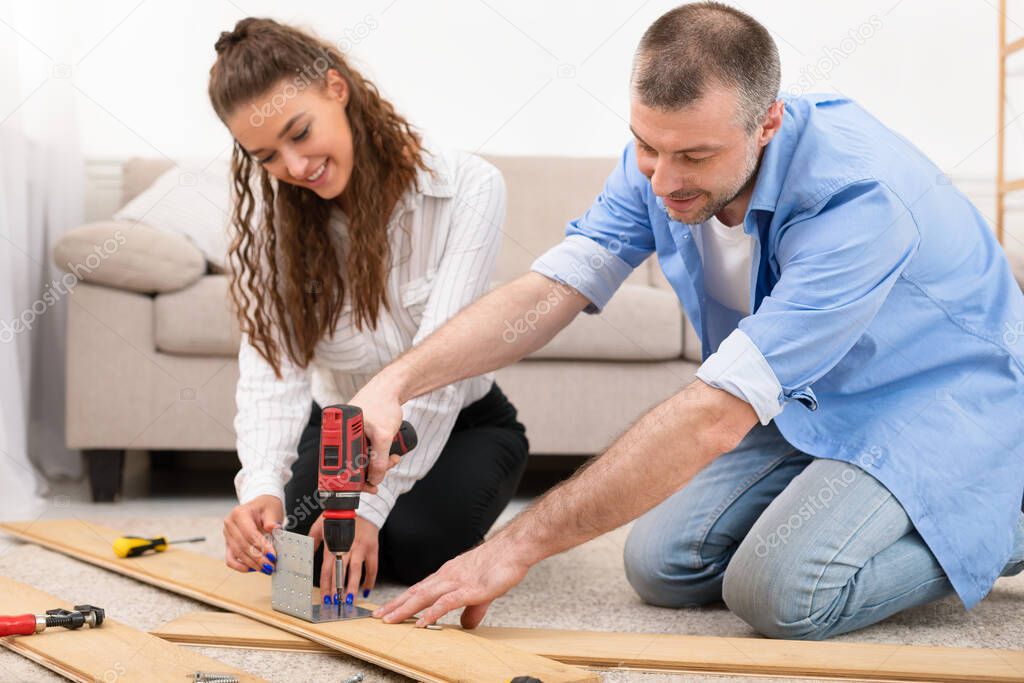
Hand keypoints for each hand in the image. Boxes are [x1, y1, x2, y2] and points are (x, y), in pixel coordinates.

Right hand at [223, 494, 281, 572]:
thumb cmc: (266, 507)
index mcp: (239, 513)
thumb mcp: (272, 509)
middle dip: (258, 558)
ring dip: (252, 564)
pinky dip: (241, 567)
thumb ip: (272, 520)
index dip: (261, 546)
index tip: (272, 555)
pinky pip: (230, 559)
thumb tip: (273, 528)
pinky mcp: (228, 544)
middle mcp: (230, 524)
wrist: (260, 507)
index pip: (250, 533)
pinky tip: (253, 569)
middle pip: (243, 545)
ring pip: (237, 554)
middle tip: (271, 565)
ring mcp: (227, 535)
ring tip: (265, 568)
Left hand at [310, 514, 379, 603]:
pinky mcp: (373, 548)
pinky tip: (366, 590)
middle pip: (341, 572)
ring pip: (356, 572)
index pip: (327, 569)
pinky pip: (373, 567)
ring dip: (353, 587)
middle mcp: (347, 548)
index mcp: (333, 545)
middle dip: (338, 589)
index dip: (326, 585)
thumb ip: (313, 540)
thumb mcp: (320, 525)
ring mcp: (361, 549)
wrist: (362, 507)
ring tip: (350, 600)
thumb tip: (307, 551)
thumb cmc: (340, 516)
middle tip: (336, 603)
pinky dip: (370, 580)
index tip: (325, 597)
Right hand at [349, 380, 404, 487]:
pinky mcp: (360, 433)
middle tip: (387, 468)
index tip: (368, 487)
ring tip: (393, 458)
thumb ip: (379, 460)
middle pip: (353, 465)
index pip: (341, 465)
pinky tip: (389, 454)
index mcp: (338, 434)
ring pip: (363, 459)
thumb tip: (374, 479)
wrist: (392, 388)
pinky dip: (379, 455)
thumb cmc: (383, 404)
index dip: (354, 480)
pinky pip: (368, 451)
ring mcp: (351, 434)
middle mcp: (341, 435)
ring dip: (379, 463)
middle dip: (372, 471)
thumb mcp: (383, 436)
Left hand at [373, 537, 529, 628]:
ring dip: (406, 609)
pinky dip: (432, 613)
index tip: (387, 609)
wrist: (514, 548)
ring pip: (425, 596)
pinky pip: (446, 602)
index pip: (420, 588)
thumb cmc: (500, 563)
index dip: (402, 599)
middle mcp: (448, 576)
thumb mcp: (482, 592)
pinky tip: (422, 622)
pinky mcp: (470, 589)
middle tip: (378, 616)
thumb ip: (472, 609)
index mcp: (449, 574)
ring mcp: (457, 581)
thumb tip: (466, 624)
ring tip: (391, 619)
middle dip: (396, 605)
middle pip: (416, 592)